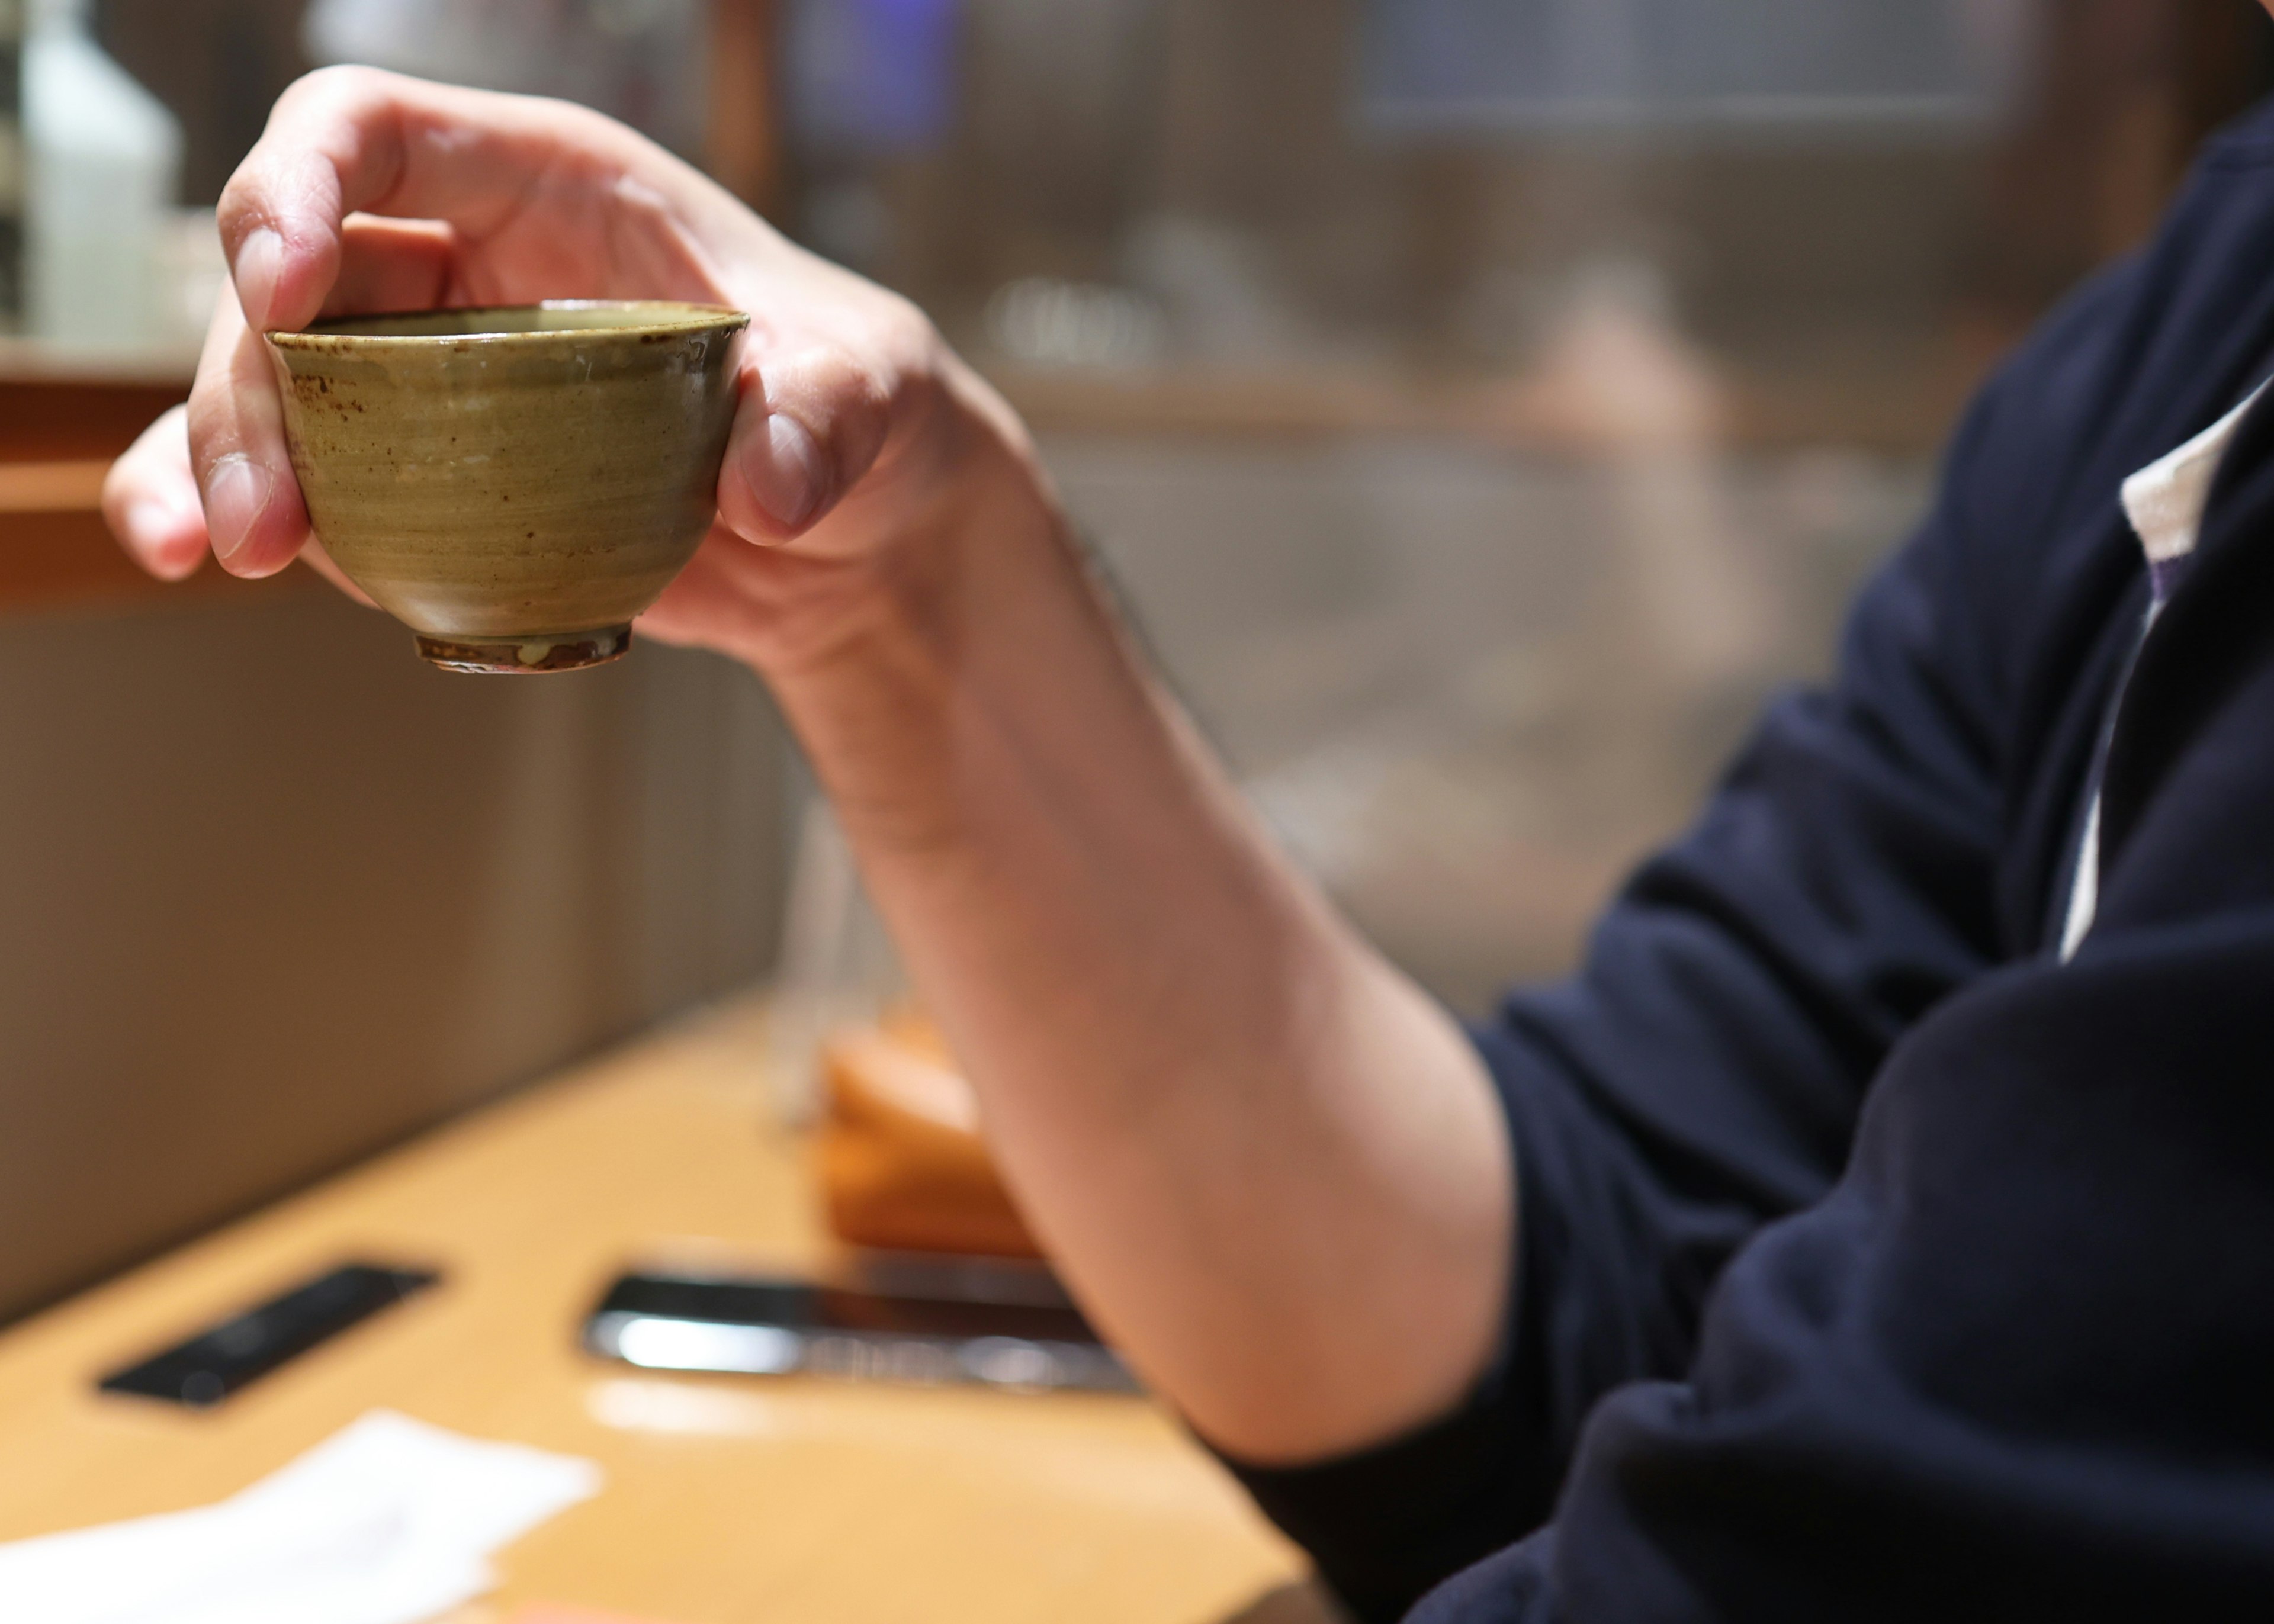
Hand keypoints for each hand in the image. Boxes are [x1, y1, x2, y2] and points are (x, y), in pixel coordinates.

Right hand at [102, 66, 1046, 673]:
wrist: (854, 534)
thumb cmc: (860, 410)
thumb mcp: (871, 391)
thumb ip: (827, 418)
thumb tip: (767, 487)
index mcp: (554, 187)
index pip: (377, 132)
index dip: (300, 183)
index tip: (276, 284)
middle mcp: (470, 263)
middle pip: (295, 274)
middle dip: (250, 380)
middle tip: (262, 513)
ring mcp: (438, 371)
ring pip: (276, 378)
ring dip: (221, 453)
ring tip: (225, 550)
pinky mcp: (435, 472)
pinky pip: (316, 473)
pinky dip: (255, 511)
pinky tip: (211, 566)